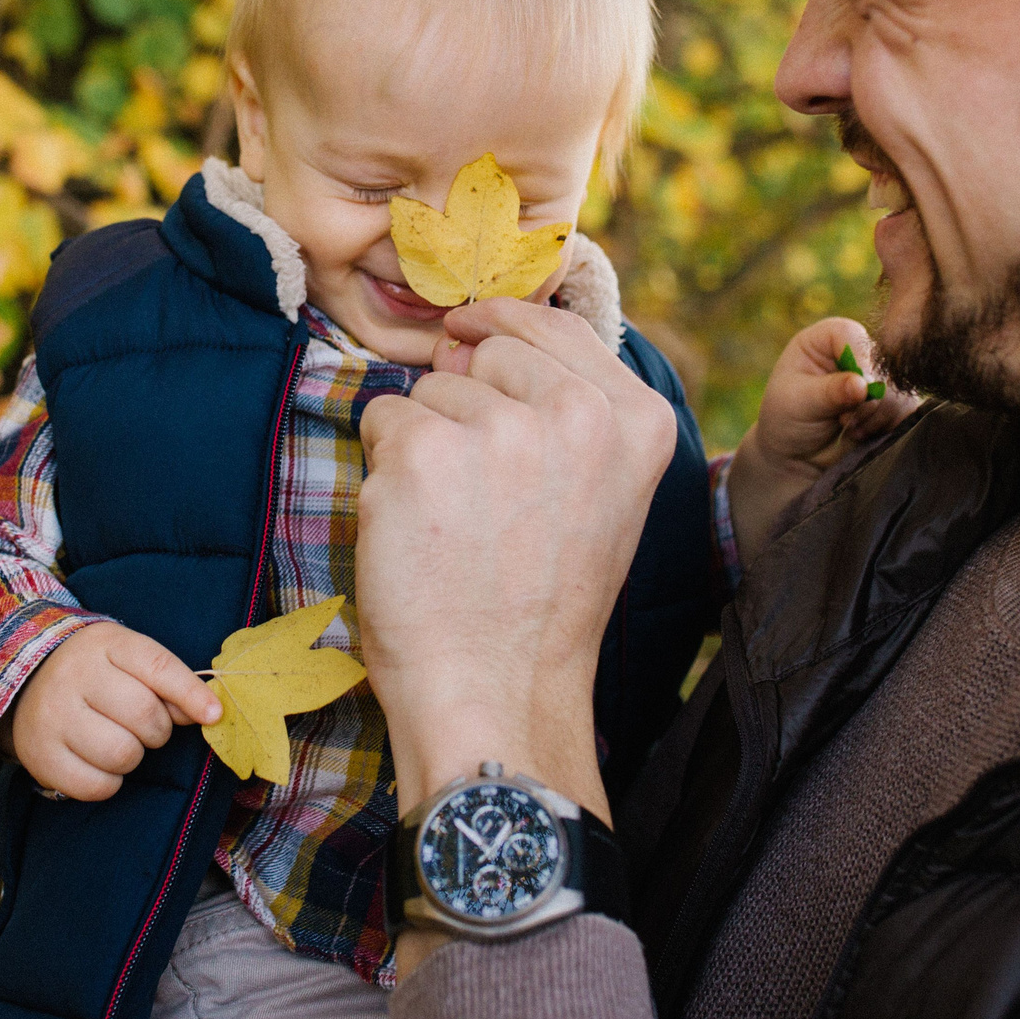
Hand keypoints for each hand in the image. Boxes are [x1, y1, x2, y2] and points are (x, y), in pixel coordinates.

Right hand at [3, 622, 224, 801]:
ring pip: (122, 754)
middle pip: (144, 715)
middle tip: (145, 726)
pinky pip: (96, 785)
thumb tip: (209, 713)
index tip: (214, 715)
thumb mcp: (130, 659)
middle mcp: (74, 675)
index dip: (191, 693)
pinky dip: (109, 782)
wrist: (27, 681)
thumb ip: (169, 682)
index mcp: (105, 644)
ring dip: (133, 756)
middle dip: (158, 729)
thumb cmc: (96, 672)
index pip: (158, 667)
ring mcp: (53, 716)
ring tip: (120, 741)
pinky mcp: (40, 756)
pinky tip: (100, 762)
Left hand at [356, 297, 676, 832]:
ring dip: (426, 443)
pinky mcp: (425, 450)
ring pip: (429, 386)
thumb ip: (567, 404)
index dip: (501, 333)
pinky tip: (419, 531)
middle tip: (485, 497)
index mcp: (638, 420)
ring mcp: (501, 430)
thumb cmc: (540, 603)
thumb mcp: (600, 493)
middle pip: (485, 349)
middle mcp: (579, 415)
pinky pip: (380, 417)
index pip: (552, 324)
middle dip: (465, 401)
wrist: (499, 694)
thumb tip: (470, 330)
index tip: (477, 357)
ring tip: (459, 526)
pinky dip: (384, 470)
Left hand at [725, 318, 915, 565]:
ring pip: (898, 390)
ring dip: (876, 416)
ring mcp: (880, 375)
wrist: (798, 454)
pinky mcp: (895, 401)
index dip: (858, 364)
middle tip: (844, 419)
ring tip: (849, 428)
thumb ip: (830, 392)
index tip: (854, 393)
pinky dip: (888, 426)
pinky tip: (865, 435)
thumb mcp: (799, 403)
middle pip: (883, 364)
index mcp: (830, 336)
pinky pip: (908, 409)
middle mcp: (859, 349)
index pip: (853, 336)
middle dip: (867, 399)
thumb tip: (863, 384)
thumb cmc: (788, 418)